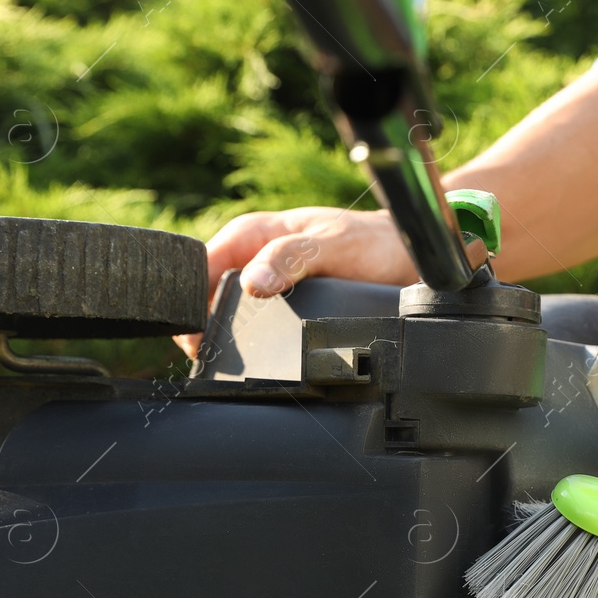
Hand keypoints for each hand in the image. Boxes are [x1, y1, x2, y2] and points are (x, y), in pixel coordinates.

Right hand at [174, 207, 414, 356]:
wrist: (406, 258)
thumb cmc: (372, 242)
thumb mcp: (332, 244)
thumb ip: (292, 258)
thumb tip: (253, 282)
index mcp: (253, 234)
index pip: (201, 266)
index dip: (191, 298)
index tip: (195, 330)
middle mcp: (254, 258)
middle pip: (208, 297)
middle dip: (206, 324)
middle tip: (211, 355)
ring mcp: (266, 284)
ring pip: (229, 316)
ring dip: (227, 337)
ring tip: (228, 363)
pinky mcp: (283, 307)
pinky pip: (255, 328)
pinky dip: (251, 344)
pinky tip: (255, 361)